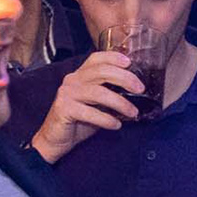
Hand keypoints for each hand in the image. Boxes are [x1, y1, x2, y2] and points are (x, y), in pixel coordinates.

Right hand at [29, 49, 145, 161]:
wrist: (55, 139)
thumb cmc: (78, 121)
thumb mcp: (97, 104)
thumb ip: (110, 93)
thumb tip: (135, 93)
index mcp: (80, 75)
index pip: (96, 59)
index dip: (113, 57)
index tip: (130, 63)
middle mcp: (72, 80)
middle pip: (102, 72)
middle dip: (125, 79)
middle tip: (140, 89)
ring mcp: (67, 93)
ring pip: (98, 92)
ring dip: (120, 102)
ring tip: (133, 112)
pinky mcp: (64, 109)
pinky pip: (90, 112)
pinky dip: (107, 119)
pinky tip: (116, 124)